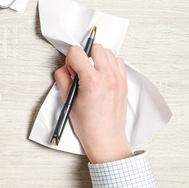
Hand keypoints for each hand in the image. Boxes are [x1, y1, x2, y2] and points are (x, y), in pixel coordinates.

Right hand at [54, 43, 132, 163]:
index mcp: (92, 82)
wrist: (106, 139)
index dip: (70, 59)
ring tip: (91, 72)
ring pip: (108, 52)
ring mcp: (119, 80)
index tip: (70, 69)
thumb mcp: (68, 102)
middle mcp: (108, 78)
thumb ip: (64, 80)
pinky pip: (118, 62)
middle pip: (95, 48)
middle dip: (84, 55)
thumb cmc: (88, 126)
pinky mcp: (124, 83)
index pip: (77, 52)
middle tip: (79, 69)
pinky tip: (101, 75)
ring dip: (97, 58)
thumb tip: (65, 69)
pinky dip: (109, 64)